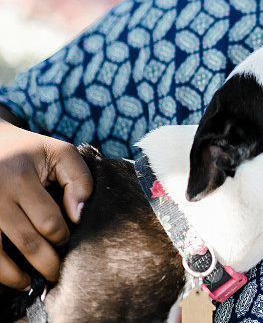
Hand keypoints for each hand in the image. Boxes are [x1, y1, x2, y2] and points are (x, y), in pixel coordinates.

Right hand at [0, 120, 91, 289]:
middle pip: (27, 242)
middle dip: (47, 263)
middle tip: (57, 272)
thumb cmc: (29, 152)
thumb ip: (79, 180)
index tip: (67, 241)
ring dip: (16, 276)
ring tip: (31, 284)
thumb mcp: (59, 153)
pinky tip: (8, 279)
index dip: (63, 237)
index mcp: (20, 176)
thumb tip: (78, 216)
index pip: (50, 222)